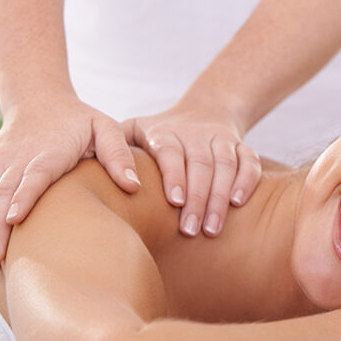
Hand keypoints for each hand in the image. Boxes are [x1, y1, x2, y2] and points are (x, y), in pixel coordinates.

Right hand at [0, 98, 139, 276]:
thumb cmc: (78, 121)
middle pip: (3, 194)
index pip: (34, 174)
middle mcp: (17, 157)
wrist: (38, 99)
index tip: (15, 219)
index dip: (23, 195)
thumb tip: (133, 185)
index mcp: (48, 150)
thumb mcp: (105, 127)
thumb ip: (118, 154)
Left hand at [121, 102, 261, 237]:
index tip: (175, 202)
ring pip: (225, 165)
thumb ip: (114, 148)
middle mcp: (195, 134)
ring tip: (213, 229)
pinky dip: (247, 179)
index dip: (175, 175)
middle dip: (198, 198)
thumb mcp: (133, 130)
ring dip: (220, 197)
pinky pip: (249, 160)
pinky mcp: (240, 145)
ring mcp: (220, 139)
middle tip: (192, 231)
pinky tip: (238, 203)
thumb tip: (91, 173)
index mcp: (165, 132)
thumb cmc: (158, 132)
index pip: (171, 152)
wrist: (206, 109)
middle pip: (200, 164)